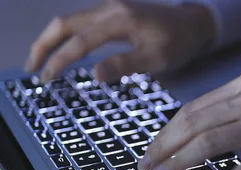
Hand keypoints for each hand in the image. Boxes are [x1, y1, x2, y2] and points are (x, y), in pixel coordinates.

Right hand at [26, 0, 215, 82]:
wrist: (194, 22)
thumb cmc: (179, 43)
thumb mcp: (157, 59)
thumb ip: (125, 65)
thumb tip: (93, 74)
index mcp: (119, 20)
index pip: (79, 41)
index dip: (60, 60)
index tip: (46, 79)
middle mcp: (109, 8)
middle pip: (64, 23)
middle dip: (44, 46)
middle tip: (33, 70)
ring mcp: (110, 6)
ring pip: (70, 20)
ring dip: (52, 39)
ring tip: (41, 62)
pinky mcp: (112, 9)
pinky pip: (81, 20)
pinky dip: (66, 35)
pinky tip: (63, 50)